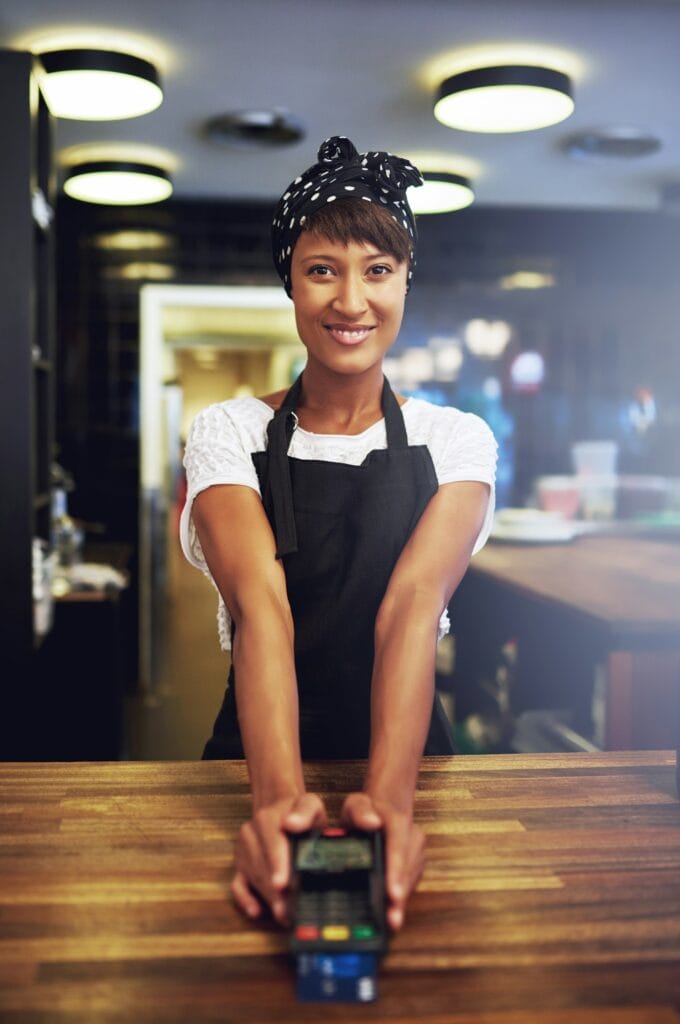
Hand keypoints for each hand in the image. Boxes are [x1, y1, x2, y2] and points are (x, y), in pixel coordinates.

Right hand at [231, 793, 326, 923]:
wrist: (279, 807)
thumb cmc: (298, 810)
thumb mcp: (309, 804)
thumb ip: (304, 812)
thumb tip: (291, 823)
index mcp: (267, 819)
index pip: (272, 844)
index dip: (277, 865)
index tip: (282, 884)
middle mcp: (249, 834)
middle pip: (262, 866)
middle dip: (275, 891)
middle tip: (288, 912)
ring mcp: (243, 850)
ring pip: (253, 878)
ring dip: (268, 898)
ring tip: (284, 916)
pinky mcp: (240, 864)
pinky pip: (237, 885)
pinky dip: (245, 899)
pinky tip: (257, 911)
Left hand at [341, 792, 424, 930]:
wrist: (385, 807)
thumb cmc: (368, 808)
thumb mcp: (357, 803)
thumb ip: (360, 811)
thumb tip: (372, 823)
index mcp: (398, 821)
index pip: (397, 848)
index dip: (396, 872)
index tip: (393, 894)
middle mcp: (413, 837)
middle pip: (406, 870)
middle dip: (399, 896)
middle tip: (392, 920)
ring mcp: (417, 851)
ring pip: (411, 879)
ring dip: (402, 901)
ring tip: (391, 923)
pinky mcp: (416, 863)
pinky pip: (410, 883)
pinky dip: (402, 897)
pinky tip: (392, 912)